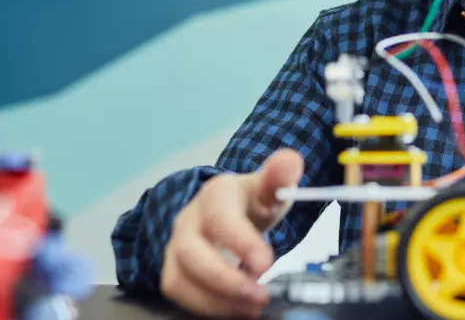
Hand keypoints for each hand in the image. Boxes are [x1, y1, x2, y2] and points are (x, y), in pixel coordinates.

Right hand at [161, 149, 303, 317]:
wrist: (230, 210)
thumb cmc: (250, 201)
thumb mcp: (269, 188)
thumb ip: (280, 176)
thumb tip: (290, 160)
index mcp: (214, 196)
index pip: (219, 218)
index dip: (239, 242)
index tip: (265, 264)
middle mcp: (188, 222)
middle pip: (191, 253)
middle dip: (224, 280)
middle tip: (260, 296)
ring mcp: (176, 248)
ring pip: (179, 279)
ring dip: (215, 301)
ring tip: (252, 309)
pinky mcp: (174, 271)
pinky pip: (180, 294)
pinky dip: (207, 308)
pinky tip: (237, 311)